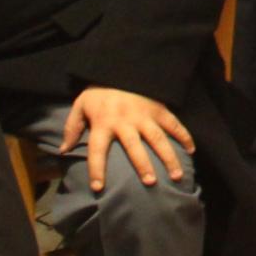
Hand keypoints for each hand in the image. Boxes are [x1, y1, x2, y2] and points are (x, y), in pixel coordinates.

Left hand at [59, 86, 193, 192]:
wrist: (120, 67)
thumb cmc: (99, 92)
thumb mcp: (80, 106)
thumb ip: (72, 128)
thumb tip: (63, 150)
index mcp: (103, 122)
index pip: (97, 150)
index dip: (96, 169)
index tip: (98, 187)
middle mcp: (125, 121)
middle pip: (134, 146)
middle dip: (142, 165)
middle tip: (150, 183)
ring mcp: (144, 115)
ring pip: (158, 138)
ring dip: (168, 157)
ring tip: (176, 175)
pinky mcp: (158, 109)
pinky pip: (173, 123)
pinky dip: (184, 136)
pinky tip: (191, 151)